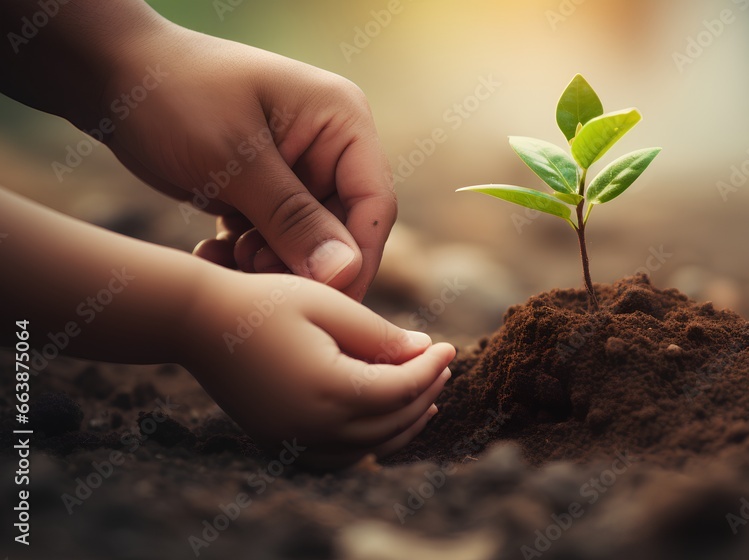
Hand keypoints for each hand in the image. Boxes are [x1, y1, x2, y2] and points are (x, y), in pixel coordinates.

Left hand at [101, 22, 394, 299]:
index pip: (373, 204)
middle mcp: (329, 146)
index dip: (356, 258)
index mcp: (341, 121)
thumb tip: (346, 273)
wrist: (110, 76)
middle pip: (342, 230)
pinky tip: (211, 252)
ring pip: (306, 243)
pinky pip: (273, 240)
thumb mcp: (234, 160)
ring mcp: (298, 170)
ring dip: (268, 262)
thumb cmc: (173, 95)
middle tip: (255, 275)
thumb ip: (293, 219)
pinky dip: (245, 255)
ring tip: (223, 256)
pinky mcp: (267, 191)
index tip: (326, 302)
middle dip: (301, 262)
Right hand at [181, 268, 454, 467]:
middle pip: (391, 423)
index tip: (449, 346)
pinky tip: (379, 421)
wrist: (198, 322)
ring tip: (425, 398)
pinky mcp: (278, 442)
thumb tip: (427, 352)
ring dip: (402, 425)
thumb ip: (379, 334)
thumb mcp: (328, 306)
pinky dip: (366, 444)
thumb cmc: (265, 302)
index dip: (431, 368)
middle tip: (442, 368)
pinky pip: (336, 457)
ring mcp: (293, 441)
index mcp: (330, 390)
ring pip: (367, 448)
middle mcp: (314, 427)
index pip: (401, 389)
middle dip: (424, 394)